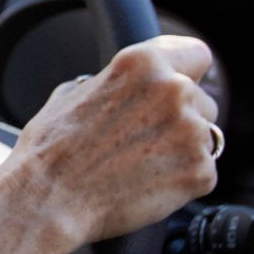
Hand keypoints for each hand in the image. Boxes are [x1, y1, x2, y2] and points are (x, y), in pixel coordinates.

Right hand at [6, 35, 221, 245]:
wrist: (48, 200)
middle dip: (182, 118)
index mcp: (142, 63)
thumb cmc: (51, 151)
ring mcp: (191, 131)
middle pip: (203, 100)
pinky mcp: (200, 171)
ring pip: (205, 138)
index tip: (184, 85)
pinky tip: (147, 184)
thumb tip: (120, 88)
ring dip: (182, 150)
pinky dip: (181, 182)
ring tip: (141, 165)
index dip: (188, 72)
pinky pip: (202, 172)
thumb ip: (112, 84)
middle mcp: (174, 89)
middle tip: (146, 140)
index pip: (196, 54)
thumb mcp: (72, 94)